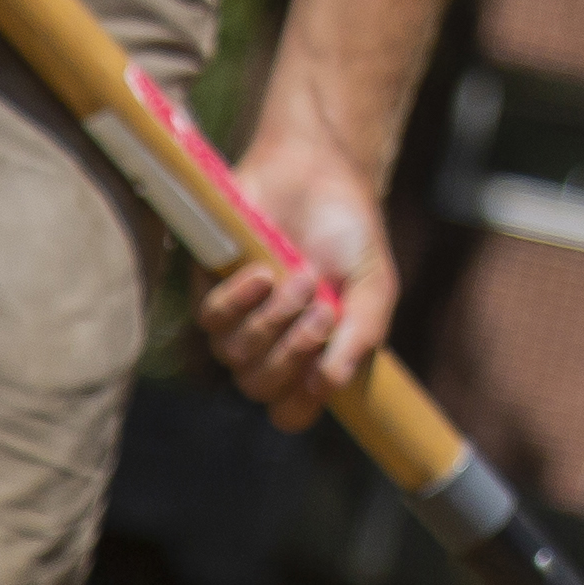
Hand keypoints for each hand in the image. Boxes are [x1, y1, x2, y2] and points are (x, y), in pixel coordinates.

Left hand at [193, 112, 397, 431]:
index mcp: (311, 353)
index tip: (319, 375)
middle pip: (260, 387)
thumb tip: (329, 386)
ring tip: (300, 277)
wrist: (317, 173)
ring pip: (234, 356)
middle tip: (322, 309)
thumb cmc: (348, 232)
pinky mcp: (209, 287)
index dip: (299, 406)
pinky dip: (239, 301)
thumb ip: (362, 335)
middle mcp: (271, 342)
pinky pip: (211, 319)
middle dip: (293, 352)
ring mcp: (239, 317)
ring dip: (271, 321)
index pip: (290, 411)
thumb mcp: (373, 285)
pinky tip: (263, 273)